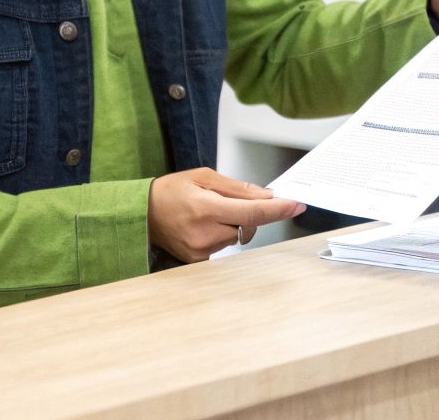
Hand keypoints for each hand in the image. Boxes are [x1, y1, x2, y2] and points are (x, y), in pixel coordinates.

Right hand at [148, 168, 304, 262]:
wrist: (141, 214)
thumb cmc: (171, 191)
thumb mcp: (204, 177)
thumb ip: (237, 188)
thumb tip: (266, 195)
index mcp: (208, 208)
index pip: (253, 212)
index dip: (279, 210)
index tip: (297, 205)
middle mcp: (205, 233)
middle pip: (248, 225)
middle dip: (248, 212)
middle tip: (227, 201)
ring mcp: (201, 250)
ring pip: (236, 236)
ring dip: (231, 224)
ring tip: (206, 213)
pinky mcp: (198, 260)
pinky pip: (223, 246)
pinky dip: (220, 234)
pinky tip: (201, 226)